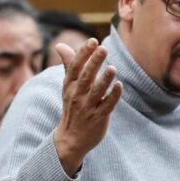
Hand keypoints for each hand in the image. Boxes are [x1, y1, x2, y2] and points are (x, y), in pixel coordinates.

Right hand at [53, 38, 122, 174]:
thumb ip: (68, 65)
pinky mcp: (99, 118)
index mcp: (70, 85)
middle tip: (103, 48)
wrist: (70, 139)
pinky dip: (113, 96)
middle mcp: (77, 95)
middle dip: (94, 62)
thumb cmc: (72, 107)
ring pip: (97, 92)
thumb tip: (60, 45)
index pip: (75, 67)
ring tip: (113, 68)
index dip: (83, 53)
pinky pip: (107, 106)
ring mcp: (88, 107)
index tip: (93, 41)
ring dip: (105, 80)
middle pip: (86, 77)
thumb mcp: (67, 86)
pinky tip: (120, 86)